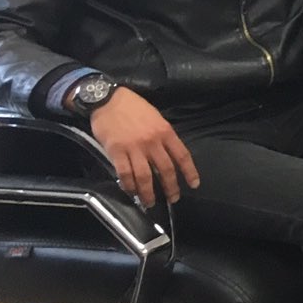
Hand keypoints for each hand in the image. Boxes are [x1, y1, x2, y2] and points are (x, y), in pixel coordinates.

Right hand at [89, 86, 198, 207]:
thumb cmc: (134, 107)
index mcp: (165, 132)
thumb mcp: (157, 118)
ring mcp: (134, 148)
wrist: (109, 100)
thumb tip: (169, 153)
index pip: (182, 156)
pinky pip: (125, 174)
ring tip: (150, 202)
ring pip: (145, 176)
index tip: (194, 184)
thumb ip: (164, 136)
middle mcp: (152, 142)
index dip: (189, 172)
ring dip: (148, 192)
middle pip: (165, 170)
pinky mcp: (116, 152)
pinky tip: (131, 191)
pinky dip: (129, 185)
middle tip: (172, 199)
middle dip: (170, 188)